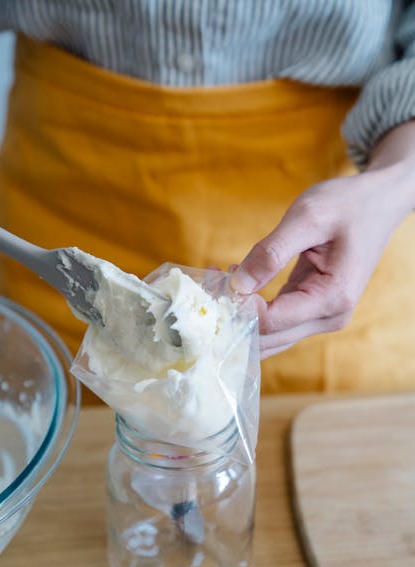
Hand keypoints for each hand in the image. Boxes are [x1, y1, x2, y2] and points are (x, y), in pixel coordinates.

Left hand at [231, 120, 414, 358]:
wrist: (378, 202)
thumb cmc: (348, 204)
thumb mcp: (308, 217)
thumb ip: (271, 253)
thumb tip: (236, 285)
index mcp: (332, 298)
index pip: (271, 322)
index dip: (239, 306)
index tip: (224, 275)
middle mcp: (329, 317)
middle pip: (267, 340)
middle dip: (233, 318)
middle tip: (212, 282)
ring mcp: (320, 317)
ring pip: (269, 337)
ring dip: (239, 316)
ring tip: (220, 279)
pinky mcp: (311, 308)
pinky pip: (275, 320)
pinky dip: (250, 308)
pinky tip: (235, 281)